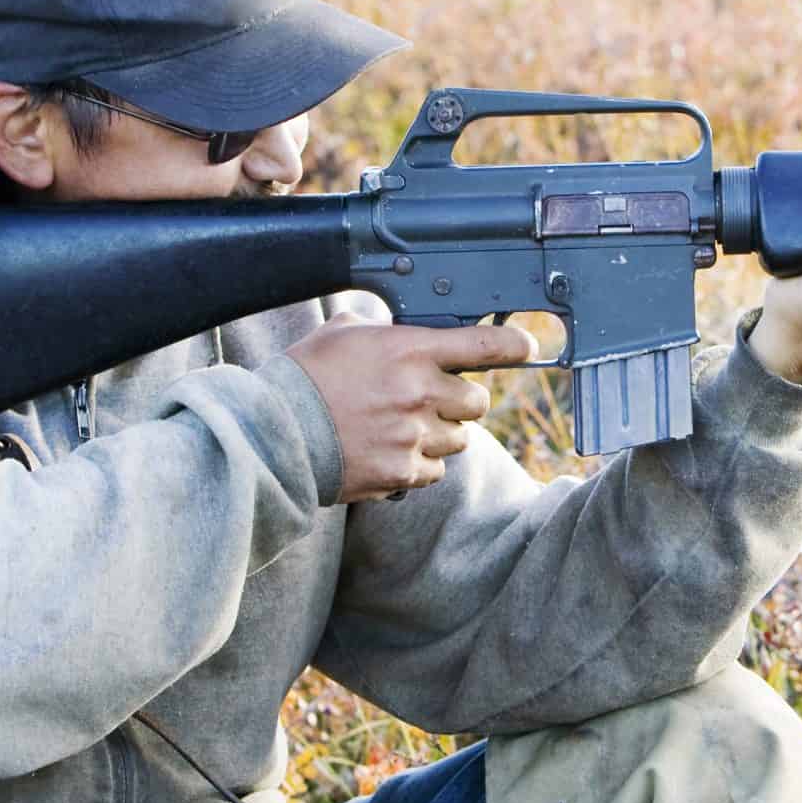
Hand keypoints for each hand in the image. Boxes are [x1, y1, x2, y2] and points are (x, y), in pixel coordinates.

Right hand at [284, 313, 536, 502]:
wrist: (274, 433)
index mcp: (410, 350)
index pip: (483, 343)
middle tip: (433, 399)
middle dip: (461, 400)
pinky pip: (436, 470)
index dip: (513, 344)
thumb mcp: (342, 333)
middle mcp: (420, 392)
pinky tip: (391, 451)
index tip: (527, 346)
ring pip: (461, 438)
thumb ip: (382, 330)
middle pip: (478, 401)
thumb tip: (397, 330)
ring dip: (442, 433)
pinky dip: (421, 464)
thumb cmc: (304, 378)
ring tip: (404, 427)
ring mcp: (414, 436)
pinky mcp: (403, 472)